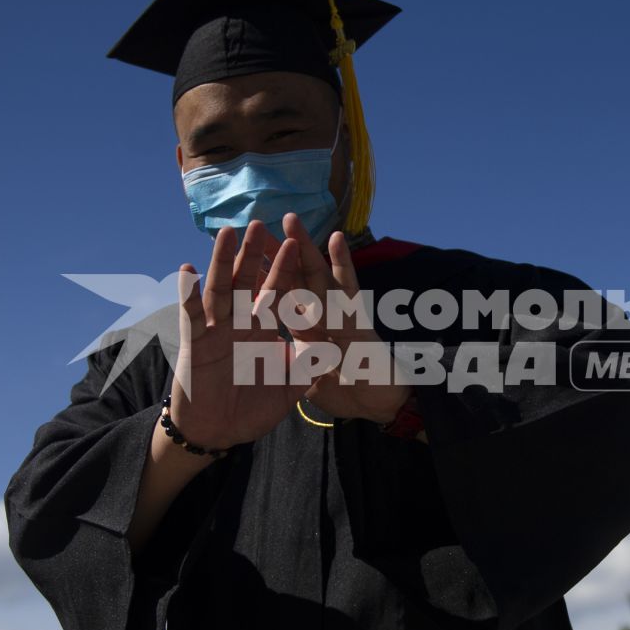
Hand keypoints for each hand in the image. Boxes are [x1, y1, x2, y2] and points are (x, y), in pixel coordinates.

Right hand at [168, 220, 316, 447]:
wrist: (218, 434)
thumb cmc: (251, 409)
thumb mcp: (289, 387)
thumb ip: (308, 365)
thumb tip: (332, 345)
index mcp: (263, 329)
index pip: (278, 292)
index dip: (286, 268)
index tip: (294, 241)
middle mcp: (240, 323)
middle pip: (248, 281)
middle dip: (254, 253)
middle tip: (260, 223)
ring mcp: (216, 330)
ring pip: (221, 289)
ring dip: (223, 261)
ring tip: (227, 234)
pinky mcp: (196, 343)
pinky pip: (192, 316)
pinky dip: (189, 294)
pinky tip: (188, 270)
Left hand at [279, 214, 412, 423]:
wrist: (383, 409)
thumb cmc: (351, 393)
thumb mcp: (311, 379)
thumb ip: (299, 362)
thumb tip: (280, 359)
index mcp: (309, 329)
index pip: (281, 298)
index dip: (264, 276)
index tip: (246, 255)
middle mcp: (323, 317)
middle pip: (295, 278)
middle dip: (278, 253)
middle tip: (258, 225)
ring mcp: (341, 316)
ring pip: (319, 275)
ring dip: (305, 247)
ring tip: (291, 220)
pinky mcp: (358, 322)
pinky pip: (349, 290)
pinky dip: (343, 264)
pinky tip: (335, 239)